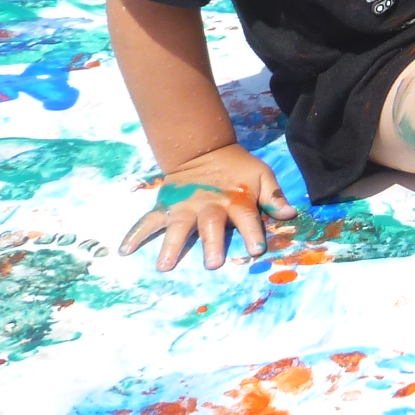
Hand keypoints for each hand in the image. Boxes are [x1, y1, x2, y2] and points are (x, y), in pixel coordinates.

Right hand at [121, 144, 297, 271]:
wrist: (204, 149)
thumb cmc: (237, 168)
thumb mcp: (261, 175)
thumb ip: (274, 196)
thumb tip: (290, 214)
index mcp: (235, 199)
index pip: (247, 217)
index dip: (253, 232)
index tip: (257, 250)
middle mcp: (209, 204)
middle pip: (211, 225)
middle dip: (212, 243)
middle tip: (212, 264)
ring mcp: (184, 206)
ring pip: (177, 226)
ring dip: (171, 245)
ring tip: (164, 265)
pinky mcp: (165, 205)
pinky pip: (148, 221)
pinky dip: (135, 234)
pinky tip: (125, 250)